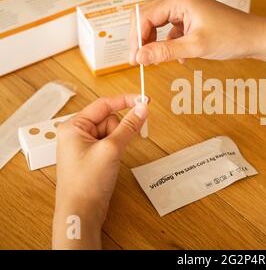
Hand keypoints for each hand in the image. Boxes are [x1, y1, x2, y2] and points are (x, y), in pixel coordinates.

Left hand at [52, 94, 148, 248]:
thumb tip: (142, 108)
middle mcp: (76, 133)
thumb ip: (129, 126)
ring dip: (118, 142)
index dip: (125, 100)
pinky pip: (110, 143)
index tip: (144, 100)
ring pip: (112, 132)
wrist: (81, 212)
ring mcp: (84, 146)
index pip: (103, 104)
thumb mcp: (111, 149)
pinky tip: (111, 163)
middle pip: (109, 118)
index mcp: (73, 126)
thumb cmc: (87, 181)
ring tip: (111, 159)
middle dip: (119, 129)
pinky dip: (116, 149)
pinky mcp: (92, 156)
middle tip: (117, 146)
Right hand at [129, 0, 265, 64]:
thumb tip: (140, 57)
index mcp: (179, 0)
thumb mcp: (195, 47)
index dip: (137, 39)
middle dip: (144, 41)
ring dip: (157, 44)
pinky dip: (171, 45)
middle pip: (149, 20)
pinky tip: (179, 58)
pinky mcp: (192, 20)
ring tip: (158, 61)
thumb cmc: (231, 36)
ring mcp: (186, 10)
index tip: (135, 59)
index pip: (144, 16)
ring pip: (160, 26)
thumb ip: (165, 51)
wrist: (255, 38)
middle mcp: (180, 1)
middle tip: (141, 62)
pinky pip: (172, 32)